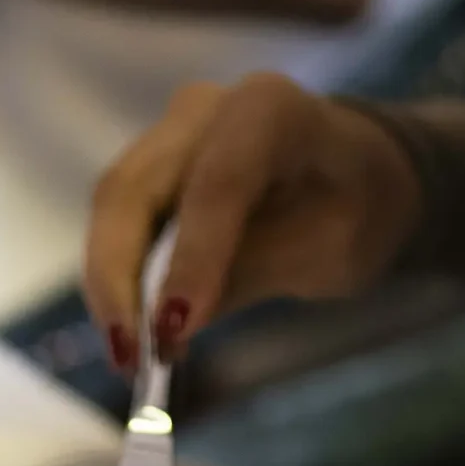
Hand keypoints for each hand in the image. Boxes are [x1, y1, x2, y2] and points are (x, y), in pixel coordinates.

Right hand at [83, 73, 422, 366]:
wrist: (356, 172)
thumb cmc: (355, 209)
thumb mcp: (327, 252)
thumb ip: (252, 273)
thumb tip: (169, 324)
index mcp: (271, 110)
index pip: (216, 183)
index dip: (190, 257)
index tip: (173, 330)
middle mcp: (206, 108)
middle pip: (134, 188)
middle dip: (118, 278)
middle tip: (128, 357)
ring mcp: (170, 131)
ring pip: (112, 204)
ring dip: (108, 285)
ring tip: (127, 356)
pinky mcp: (151, 162)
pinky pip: (117, 219)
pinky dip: (116, 277)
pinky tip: (129, 331)